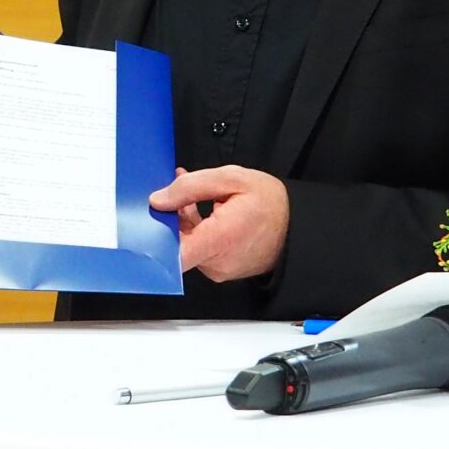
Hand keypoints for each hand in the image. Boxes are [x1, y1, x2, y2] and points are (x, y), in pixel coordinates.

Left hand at [150, 165, 289, 281]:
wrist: (298, 227)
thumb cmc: (272, 204)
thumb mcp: (232, 179)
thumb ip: (191, 187)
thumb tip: (159, 199)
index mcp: (218, 239)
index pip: (172, 255)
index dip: (153, 237)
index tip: (150, 218)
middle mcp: (216, 261)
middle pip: (176, 243)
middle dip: (172, 216)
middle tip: (177, 191)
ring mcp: (218, 268)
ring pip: (187, 245)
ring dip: (184, 220)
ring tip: (195, 195)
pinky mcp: (220, 269)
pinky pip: (199, 249)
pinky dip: (196, 229)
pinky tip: (202, 209)